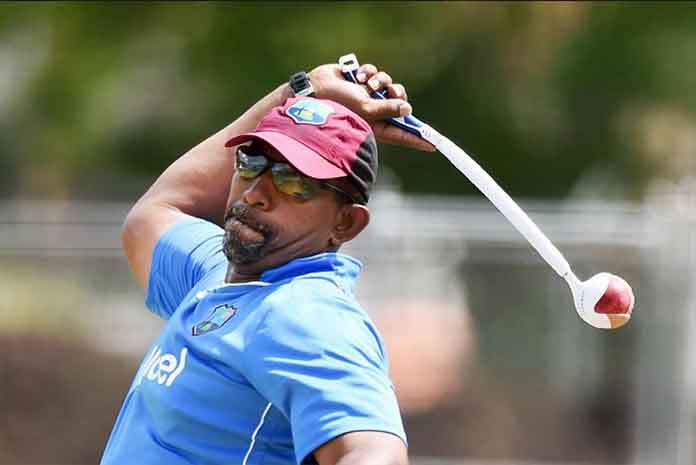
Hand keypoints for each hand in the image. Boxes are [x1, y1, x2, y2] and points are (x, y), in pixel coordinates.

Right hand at [309, 64, 434, 151]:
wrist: (314, 88)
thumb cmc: (336, 104)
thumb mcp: (365, 109)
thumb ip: (388, 108)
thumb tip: (408, 108)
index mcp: (375, 125)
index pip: (401, 134)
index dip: (417, 139)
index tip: (433, 145)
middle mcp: (373, 111)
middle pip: (399, 103)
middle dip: (398, 95)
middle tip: (392, 92)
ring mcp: (367, 94)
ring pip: (388, 84)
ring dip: (381, 81)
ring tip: (368, 83)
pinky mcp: (361, 79)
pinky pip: (375, 72)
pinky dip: (368, 72)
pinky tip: (358, 75)